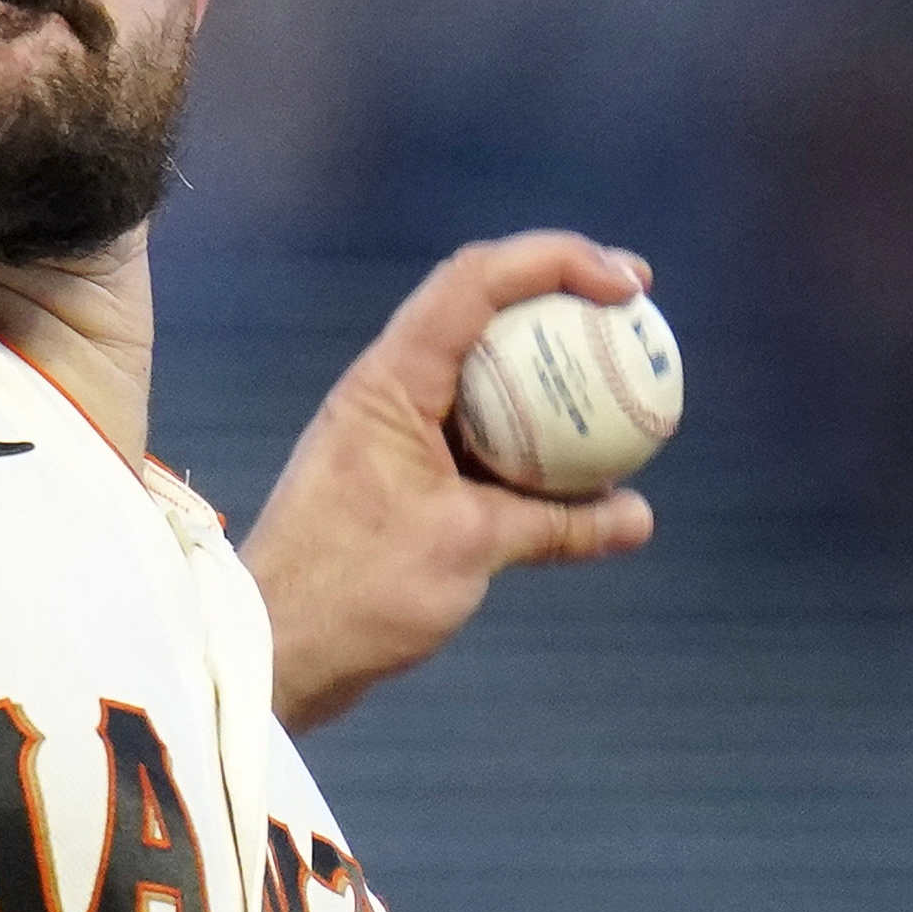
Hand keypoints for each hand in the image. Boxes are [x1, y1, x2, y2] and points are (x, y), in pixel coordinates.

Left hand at [240, 232, 657, 731]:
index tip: (631, 285)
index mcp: (390, 381)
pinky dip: (536, 442)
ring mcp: (397, 433)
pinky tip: (592, 469)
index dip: (558, 260)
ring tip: (628, 377)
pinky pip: (483, 439)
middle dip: (564, 297)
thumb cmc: (352, 590)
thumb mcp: (468, 547)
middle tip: (639, 310)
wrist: (274, 651)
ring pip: (488, 377)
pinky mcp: (406, 478)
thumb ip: (557, 525)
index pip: (475, 282)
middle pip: (486, 311)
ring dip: (553, 371)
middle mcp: (390, 391)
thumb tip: (636, 516)